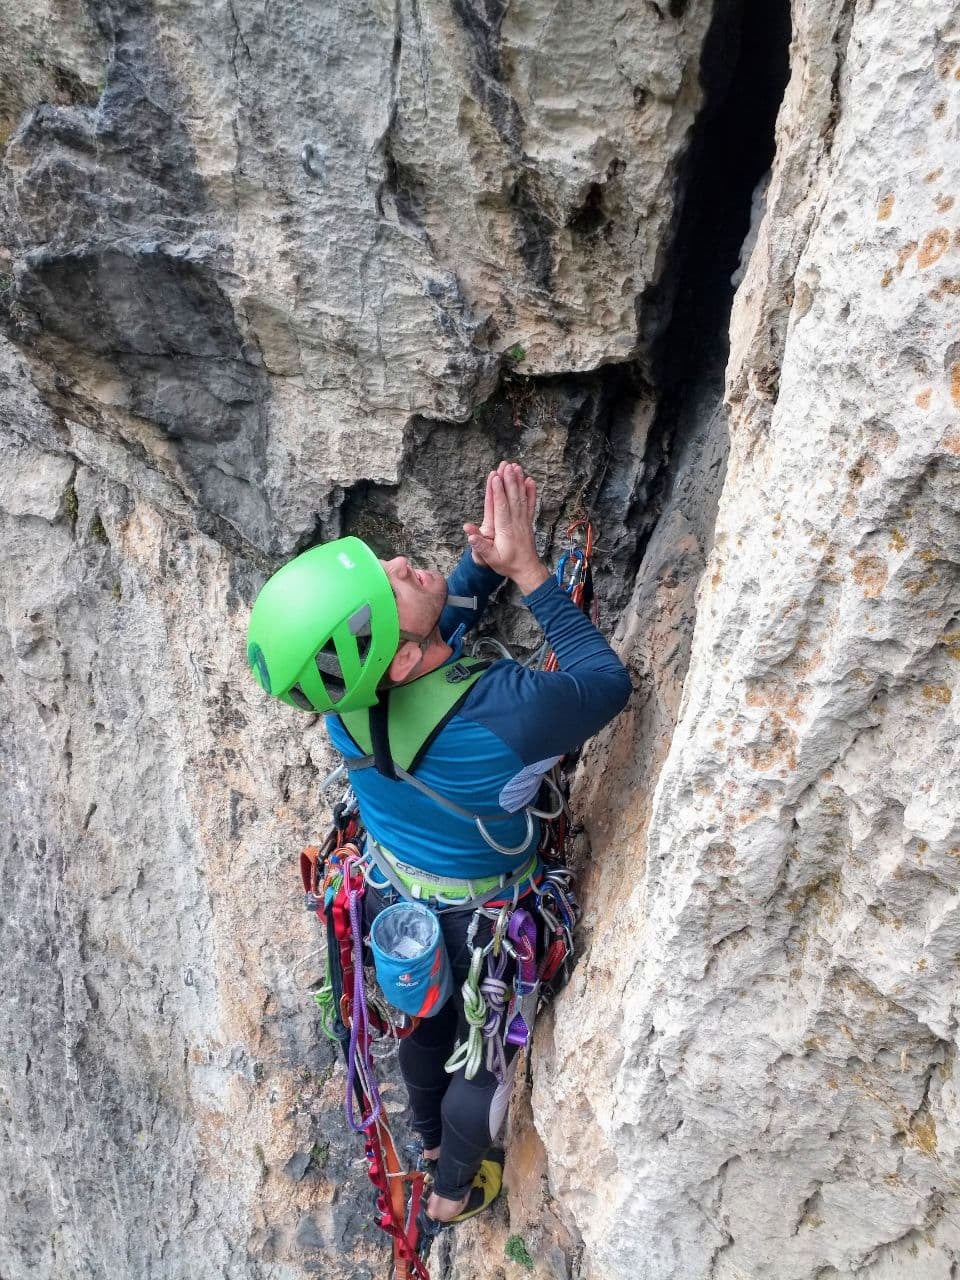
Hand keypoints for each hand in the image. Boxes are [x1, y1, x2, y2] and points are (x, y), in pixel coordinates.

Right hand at [464, 461, 549, 594]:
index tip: (495, 477)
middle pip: (512, 497)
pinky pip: (530, 504)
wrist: (527, 570)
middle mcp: (515, 522)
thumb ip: (480, 546)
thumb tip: (469, 534)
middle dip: (508, 480)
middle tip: (505, 465)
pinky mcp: (528, 522)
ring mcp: (523, 521)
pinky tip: (530, 480)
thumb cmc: (507, 565)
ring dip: (518, 481)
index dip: (497, 491)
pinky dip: (531, 492)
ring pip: (521, 498)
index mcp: (505, 530)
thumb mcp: (491, 559)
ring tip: (516, 466)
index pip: (501, 507)